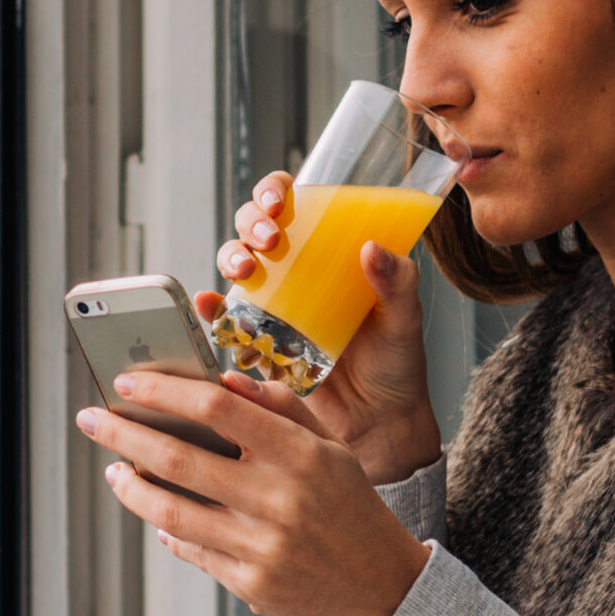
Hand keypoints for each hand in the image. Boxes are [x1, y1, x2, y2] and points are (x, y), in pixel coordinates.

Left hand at [75, 367, 431, 615]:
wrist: (384, 588)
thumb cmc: (350, 506)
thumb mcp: (330, 448)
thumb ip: (281, 408)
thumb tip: (222, 381)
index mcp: (299, 453)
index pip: (216, 408)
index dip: (163, 392)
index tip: (126, 383)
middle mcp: (277, 498)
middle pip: (177, 458)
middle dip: (122, 434)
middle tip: (90, 419)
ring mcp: (261, 546)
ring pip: (170, 512)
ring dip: (130, 488)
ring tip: (114, 469)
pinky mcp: (250, 585)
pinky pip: (192, 550)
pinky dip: (167, 528)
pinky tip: (156, 510)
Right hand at [209, 171, 442, 483]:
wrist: (379, 425)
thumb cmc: (395, 366)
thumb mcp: (404, 319)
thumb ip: (397, 283)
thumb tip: (373, 247)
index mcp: (328, 255)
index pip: (294, 205)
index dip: (276, 190)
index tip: (282, 199)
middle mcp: (294, 274)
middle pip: (254, 229)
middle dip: (251, 223)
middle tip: (269, 239)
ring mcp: (270, 307)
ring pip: (235, 266)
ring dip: (231, 258)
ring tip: (246, 271)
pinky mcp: (255, 342)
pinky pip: (223, 320)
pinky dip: (210, 309)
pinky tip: (209, 304)